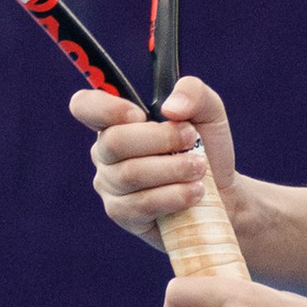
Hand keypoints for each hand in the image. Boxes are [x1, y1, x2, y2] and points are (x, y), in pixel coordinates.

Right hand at [69, 74, 239, 250]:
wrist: (222, 191)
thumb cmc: (207, 146)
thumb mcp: (209, 110)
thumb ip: (192, 92)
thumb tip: (170, 109)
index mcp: (116, 120)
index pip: (85, 106)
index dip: (107, 108)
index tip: (140, 114)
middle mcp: (105, 152)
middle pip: (114, 142)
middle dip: (160, 140)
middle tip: (192, 140)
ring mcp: (110, 185)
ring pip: (130, 174)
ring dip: (173, 169)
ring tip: (200, 169)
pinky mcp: (123, 214)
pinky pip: (141, 204)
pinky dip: (174, 196)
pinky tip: (195, 192)